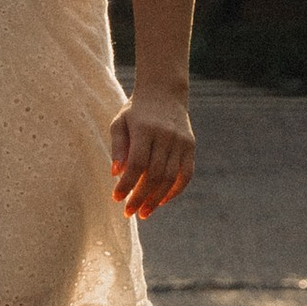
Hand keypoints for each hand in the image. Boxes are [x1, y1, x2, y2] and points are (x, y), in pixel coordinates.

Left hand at [109, 84, 194, 220]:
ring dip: (156, 199)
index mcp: (145, 129)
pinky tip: (162, 201)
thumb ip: (118, 146)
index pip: (137, 164)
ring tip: (144, 212)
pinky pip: (186, 174)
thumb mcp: (120, 123)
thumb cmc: (135, 111)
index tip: (116, 198)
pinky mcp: (190, 146)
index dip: (127, 184)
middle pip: (154, 174)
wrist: (164, 93)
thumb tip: (116, 173)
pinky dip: (175, 191)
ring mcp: (181, 141)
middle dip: (141, 197)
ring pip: (170, 178)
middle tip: (129, 212)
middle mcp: (166, 136)